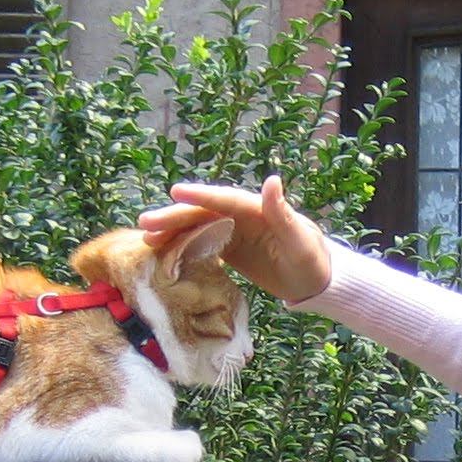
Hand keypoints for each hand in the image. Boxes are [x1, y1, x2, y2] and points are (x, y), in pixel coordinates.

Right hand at [140, 175, 332, 304]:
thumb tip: (272, 180)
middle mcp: (242, 216)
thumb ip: (283, 213)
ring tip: (146, 239)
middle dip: (174, 217)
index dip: (200, 196)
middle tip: (145, 223)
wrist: (316, 281)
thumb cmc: (313, 261)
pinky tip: (162, 253)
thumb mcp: (300, 240)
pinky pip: (201, 244)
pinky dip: (181, 247)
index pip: (224, 200)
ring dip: (172, 232)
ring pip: (197, 228)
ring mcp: (234, 231)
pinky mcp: (230, 248)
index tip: (174, 192)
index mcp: (257, 209)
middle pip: (203, 213)